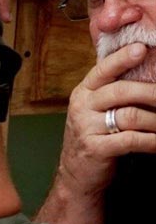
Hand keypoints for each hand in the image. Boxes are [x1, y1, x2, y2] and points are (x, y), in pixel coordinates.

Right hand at [53, 43, 155, 199]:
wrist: (76, 174)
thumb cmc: (94, 137)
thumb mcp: (95, 108)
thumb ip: (112, 88)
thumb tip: (142, 63)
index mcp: (84, 92)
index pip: (103, 70)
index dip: (123, 58)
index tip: (142, 49)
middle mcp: (82, 107)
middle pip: (122, 91)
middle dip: (152, 92)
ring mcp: (86, 128)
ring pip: (130, 115)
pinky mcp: (95, 149)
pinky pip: (131, 139)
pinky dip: (152, 140)